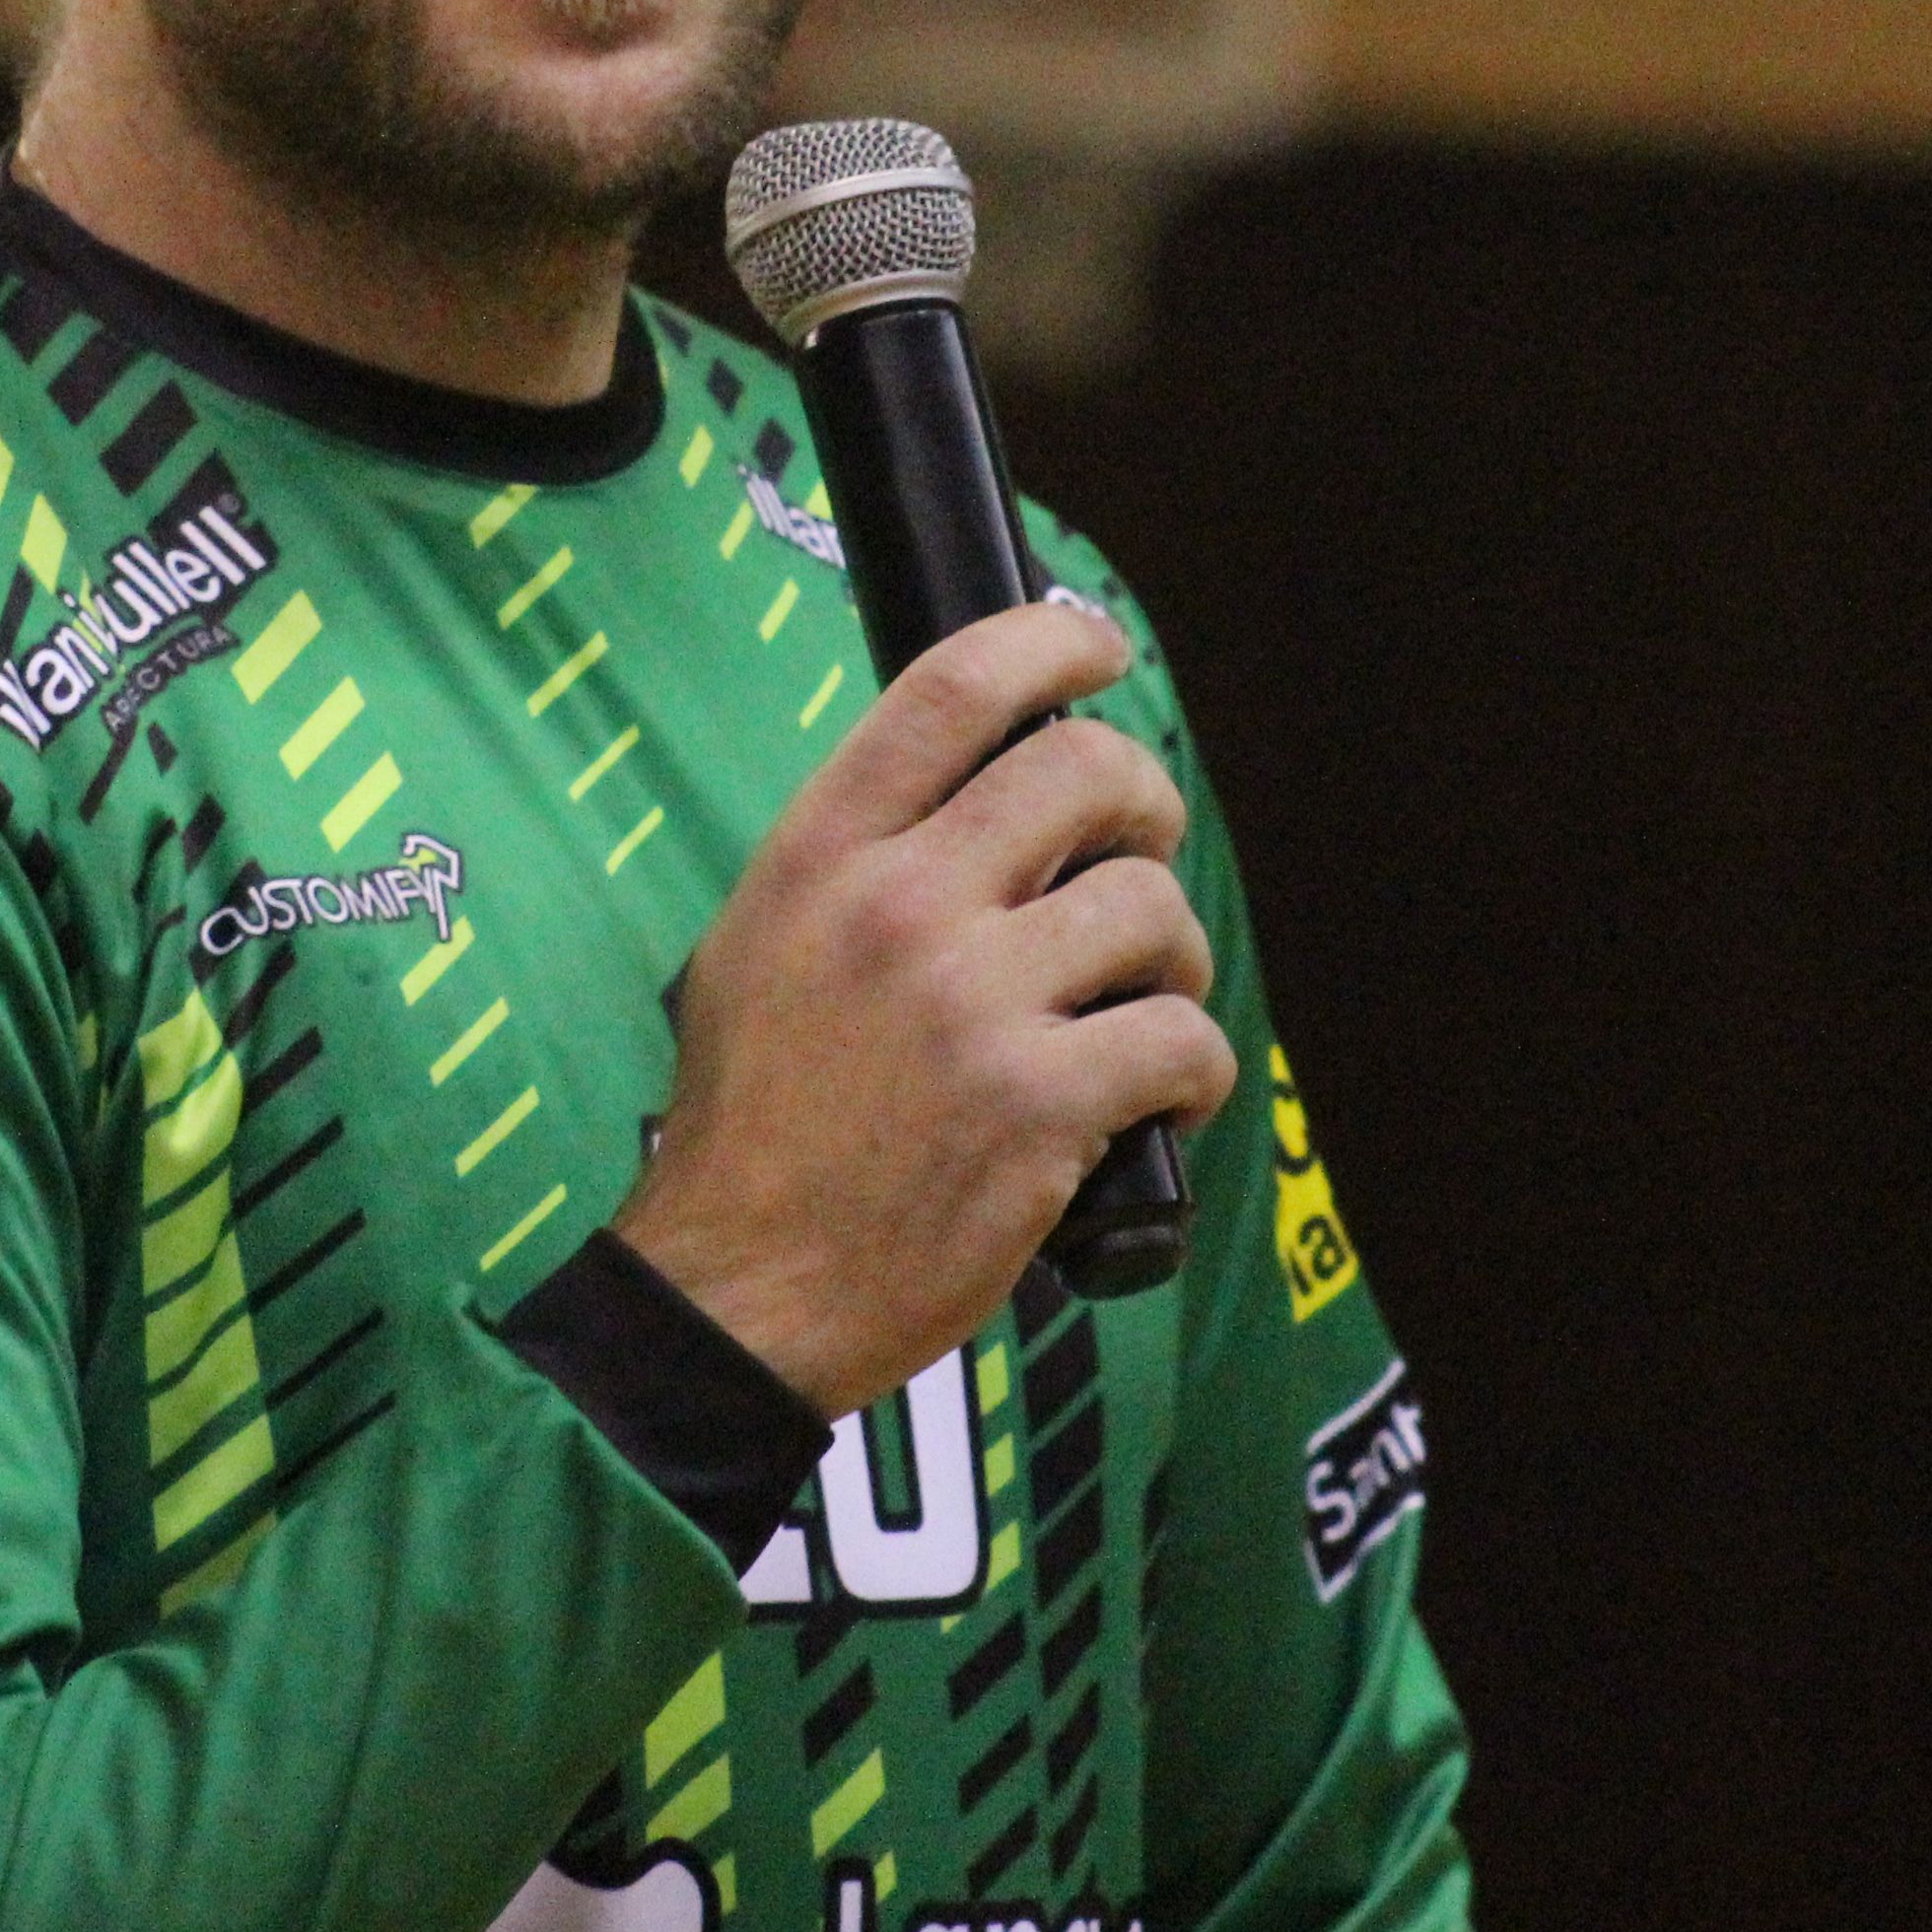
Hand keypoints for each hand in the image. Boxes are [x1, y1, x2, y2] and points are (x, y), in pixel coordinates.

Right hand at [607, 601, 1233, 1414]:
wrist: (736, 1290)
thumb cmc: (753, 1127)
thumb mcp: (755, 946)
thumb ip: (857, 860)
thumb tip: (980, 788)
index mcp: (821, 854)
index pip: (953, 687)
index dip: (1051, 641)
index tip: (1096, 650)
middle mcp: (899, 906)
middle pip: (1084, 770)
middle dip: (1143, 800)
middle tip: (1136, 851)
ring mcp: (973, 1003)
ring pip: (1149, 905)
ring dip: (1172, 955)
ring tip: (1138, 1005)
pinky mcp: (1041, 1105)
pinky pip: (1185, 1039)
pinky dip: (1195, 1070)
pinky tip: (1158, 1099)